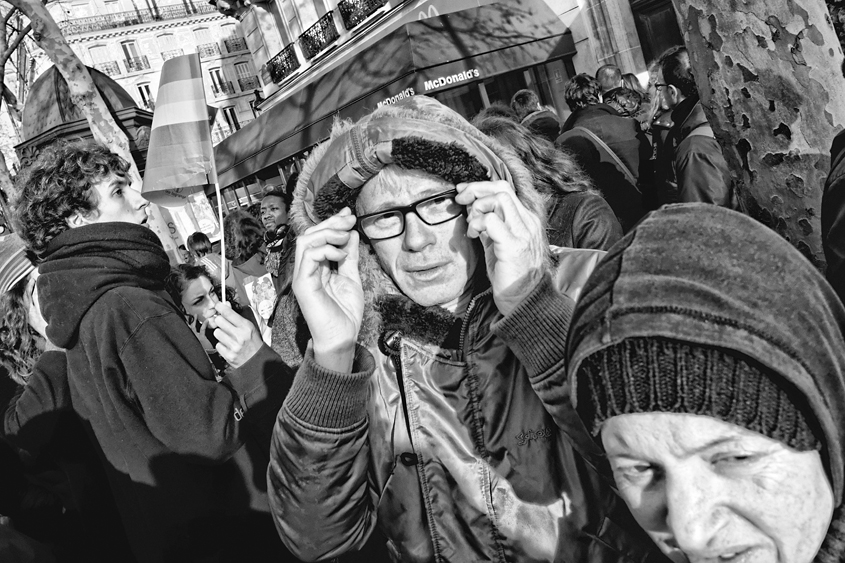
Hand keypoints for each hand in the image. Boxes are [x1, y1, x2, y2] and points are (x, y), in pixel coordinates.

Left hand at [207, 301, 262, 367]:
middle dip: (220, 321)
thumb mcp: (248, 327)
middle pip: (219, 321)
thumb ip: (236, 317)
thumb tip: (225, 305)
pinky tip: (228, 345)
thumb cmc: (252, 342)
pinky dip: (221, 345)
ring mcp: (233, 346)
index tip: (217, 305)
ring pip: (216, 332)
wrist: (256, 360)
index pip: (228, 313)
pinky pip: (217, 344)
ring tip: (228, 337)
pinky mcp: (228, 355)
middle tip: (224, 324)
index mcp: (246, 327)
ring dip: (220, 333)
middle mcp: (240, 336)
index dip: (220, 307)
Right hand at [292, 207, 363, 372]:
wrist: (341, 338)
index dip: (332, 224)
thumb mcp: (351, 278)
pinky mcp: (303, 284)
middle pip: (309, 235)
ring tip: (345, 237)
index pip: (318, 238)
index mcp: (316, 268)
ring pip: (305, 241)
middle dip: (330, 223)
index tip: (349, 216)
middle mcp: (306, 270)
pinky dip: (325, 250)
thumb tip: (351, 234)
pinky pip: (308, 257)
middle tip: (348, 220)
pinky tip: (339, 255)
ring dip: (327, 234)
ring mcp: (302, 276)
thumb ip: (349, 256)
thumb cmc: (344, 314)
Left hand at [456, 181, 544, 315]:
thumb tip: (472, 210)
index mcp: (525, 221)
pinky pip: (491, 220)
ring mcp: (522, 233)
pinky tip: (474, 236)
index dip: (481, 186)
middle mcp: (527, 223)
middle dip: (476, 189)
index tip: (462, 192)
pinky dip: (477, 223)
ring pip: (499, 198)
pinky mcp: (513, 245)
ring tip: (471, 225)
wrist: (523, 300)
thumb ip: (489, 227)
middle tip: (460, 200)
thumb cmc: (510, 275)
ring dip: (478, 207)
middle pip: (502, 188)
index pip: (505, 189)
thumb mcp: (498, 245)